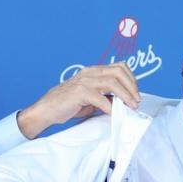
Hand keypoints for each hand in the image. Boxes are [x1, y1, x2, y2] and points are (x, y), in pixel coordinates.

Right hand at [17, 63, 140, 137]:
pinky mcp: (79, 92)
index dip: (131, 79)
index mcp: (93, 71)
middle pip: (119, 71)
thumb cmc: (68, 105)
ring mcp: (84, 81)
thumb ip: (106, 98)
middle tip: (136, 101)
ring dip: (125, 95)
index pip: (119, 67)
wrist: (46, 110)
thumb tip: (124, 103)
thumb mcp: (92, 100)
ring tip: (130, 106)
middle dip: (132, 86)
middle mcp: (90, 73)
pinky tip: (113, 114)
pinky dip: (110, 107)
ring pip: (112, 82)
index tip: (136, 94)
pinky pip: (100, 98)